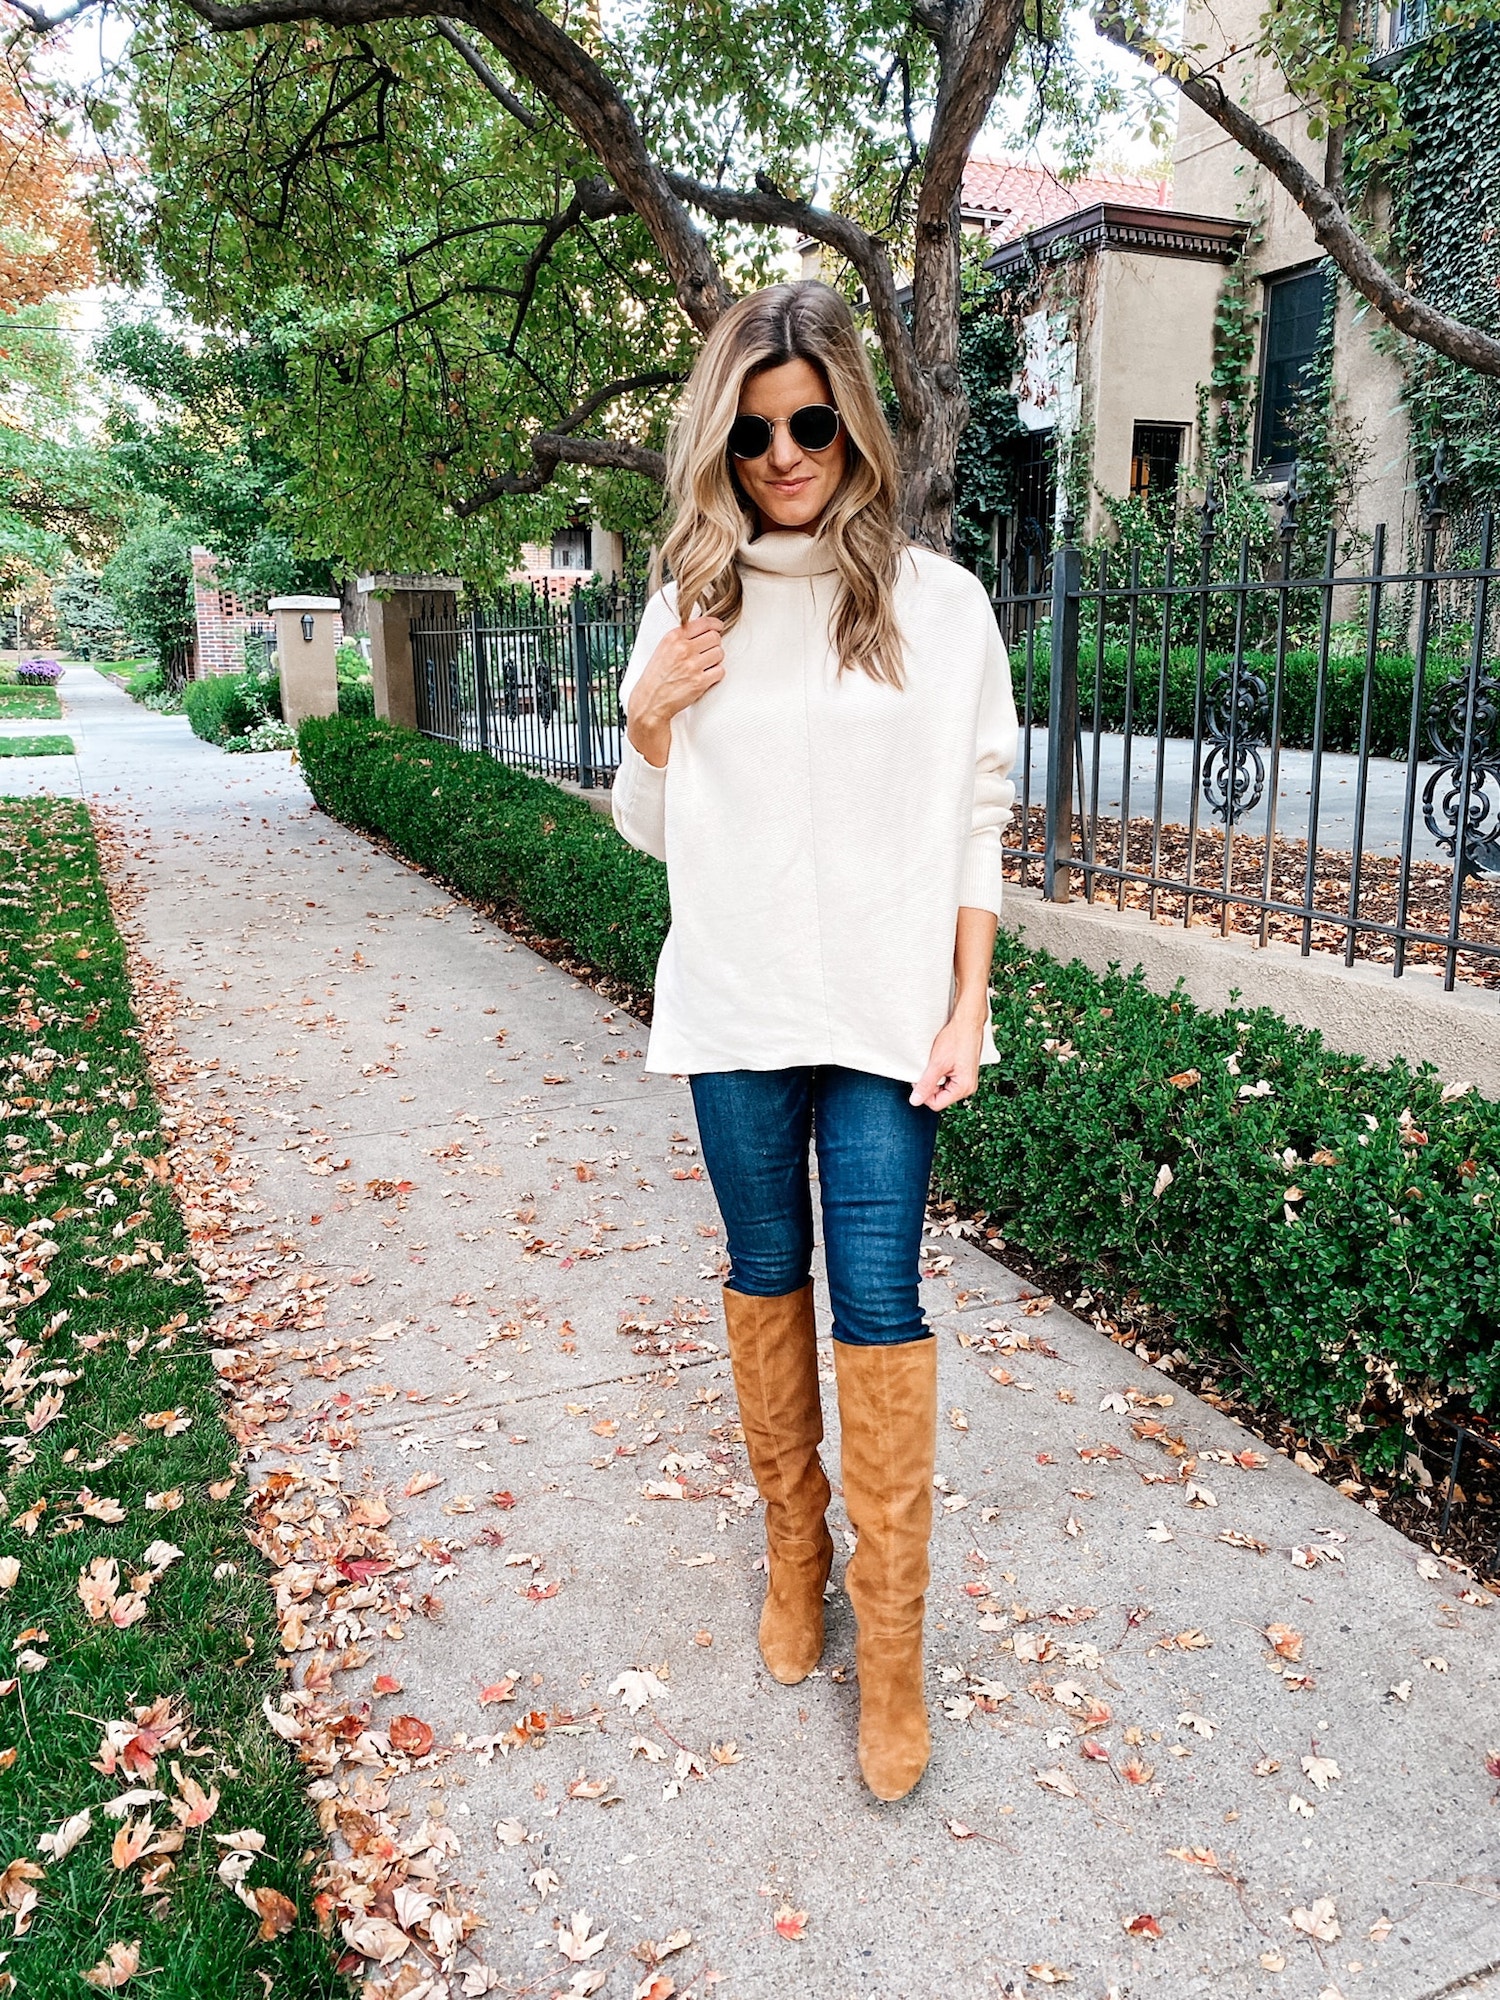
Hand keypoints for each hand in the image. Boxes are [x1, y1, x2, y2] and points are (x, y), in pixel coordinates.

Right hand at [627, 616, 725, 766]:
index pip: (703, 623)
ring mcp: (692, 665)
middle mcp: (683, 649)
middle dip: (714, 644)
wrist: (650, 701)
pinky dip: (716, 674)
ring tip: (705, 666)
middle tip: (709, 651)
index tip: (718, 627)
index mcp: (673, 637)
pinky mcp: (700, 682)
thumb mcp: (663, 648)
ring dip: (716, 660)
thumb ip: (681, 637)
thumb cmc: (656, 677)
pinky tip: (706, 676)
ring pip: (720, 653)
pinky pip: (720, 671)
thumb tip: (703, 629)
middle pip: (715, 637)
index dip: (715, 625)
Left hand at [909, 1001, 986, 1110]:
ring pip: (943, 1088)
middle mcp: (968, 1087)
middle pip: (940, 1097)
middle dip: (930, 1085)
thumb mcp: (937, 1064)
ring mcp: (967, 1080)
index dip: (923, 1093)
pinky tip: (941, 1061)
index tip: (919, 1078)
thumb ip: (926, 1084)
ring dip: (935, 1078)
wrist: (968, 1022)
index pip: (936, 1103)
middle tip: (927, 1067)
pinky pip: (948, 1079)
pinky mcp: (964, 1072)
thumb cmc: (956, 1039)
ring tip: (936, 1062)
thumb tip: (915, 1101)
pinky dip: (940, 1072)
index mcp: (963, 1088)